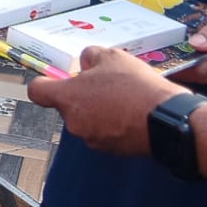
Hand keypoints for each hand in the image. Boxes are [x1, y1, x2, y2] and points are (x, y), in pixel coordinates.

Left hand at [28, 46, 183, 156]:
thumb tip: (87, 63)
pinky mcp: (112, 150)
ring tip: (123, 98)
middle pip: (67, 105)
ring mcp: (92, 139)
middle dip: (82, 95)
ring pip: (87, 119)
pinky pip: (105, 132)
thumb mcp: (112, 56)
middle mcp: (74, 122)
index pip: (37, 92)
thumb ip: (91, 56)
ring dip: (99, 109)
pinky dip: (114, 123)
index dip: (45, 83)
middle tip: (104, 84)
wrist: (169, 120)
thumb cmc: (137, 88)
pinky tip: (131, 112)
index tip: (55, 79)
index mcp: (68, 98)